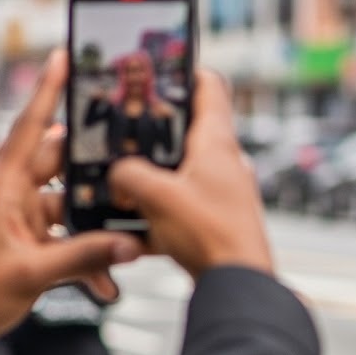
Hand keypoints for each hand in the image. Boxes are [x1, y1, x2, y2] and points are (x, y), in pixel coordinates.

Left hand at [0, 51, 143, 337]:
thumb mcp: (29, 274)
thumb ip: (83, 257)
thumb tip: (128, 245)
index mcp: (1, 188)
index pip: (29, 129)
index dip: (47, 92)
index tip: (63, 57)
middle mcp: (12, 196)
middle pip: (62, 166)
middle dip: (96, 168)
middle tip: (129, 158)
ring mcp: (23, 219)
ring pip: (72, 208)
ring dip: (96, 229)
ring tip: (128, 242)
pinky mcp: (31, 243)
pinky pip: (69, 240)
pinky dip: (89, 259)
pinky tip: (105, 284)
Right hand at [107, 68, 272, 276]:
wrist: (238, 286)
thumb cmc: (212, 235)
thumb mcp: (156, 196)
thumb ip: (128, 175)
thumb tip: (118, 175)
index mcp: (217, 142)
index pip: (209, 86)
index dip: (184, 71)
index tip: (158, 67)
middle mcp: (223, 162)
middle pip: (186, 131)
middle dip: (151, 132)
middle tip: (121, 132)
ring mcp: (220, 192)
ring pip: (177, 173)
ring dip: (149, 178)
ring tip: (119, 184)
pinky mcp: (214, 221)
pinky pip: (177, 209)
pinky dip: (155, 216)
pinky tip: (131, 233)